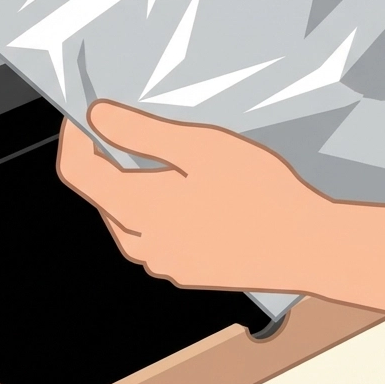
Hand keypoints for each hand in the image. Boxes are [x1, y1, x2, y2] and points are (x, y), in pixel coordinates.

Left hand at [55, 100, 326, 292]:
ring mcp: (165, 263)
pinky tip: (193, 193)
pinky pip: (154, 236)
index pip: (77, 171)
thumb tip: (96, 117)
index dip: (74, 137)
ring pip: (127, 217)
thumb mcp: (200, 146)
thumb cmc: (262, 194)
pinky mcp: (186, 271)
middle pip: (101, 194)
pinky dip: (157, 209)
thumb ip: (140, 131)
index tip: (85, 112)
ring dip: (133, 184)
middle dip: (108, 158)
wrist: (310, 247)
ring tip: (170, 158)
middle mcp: (143, 244)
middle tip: (134, 125)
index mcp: (137, 210)